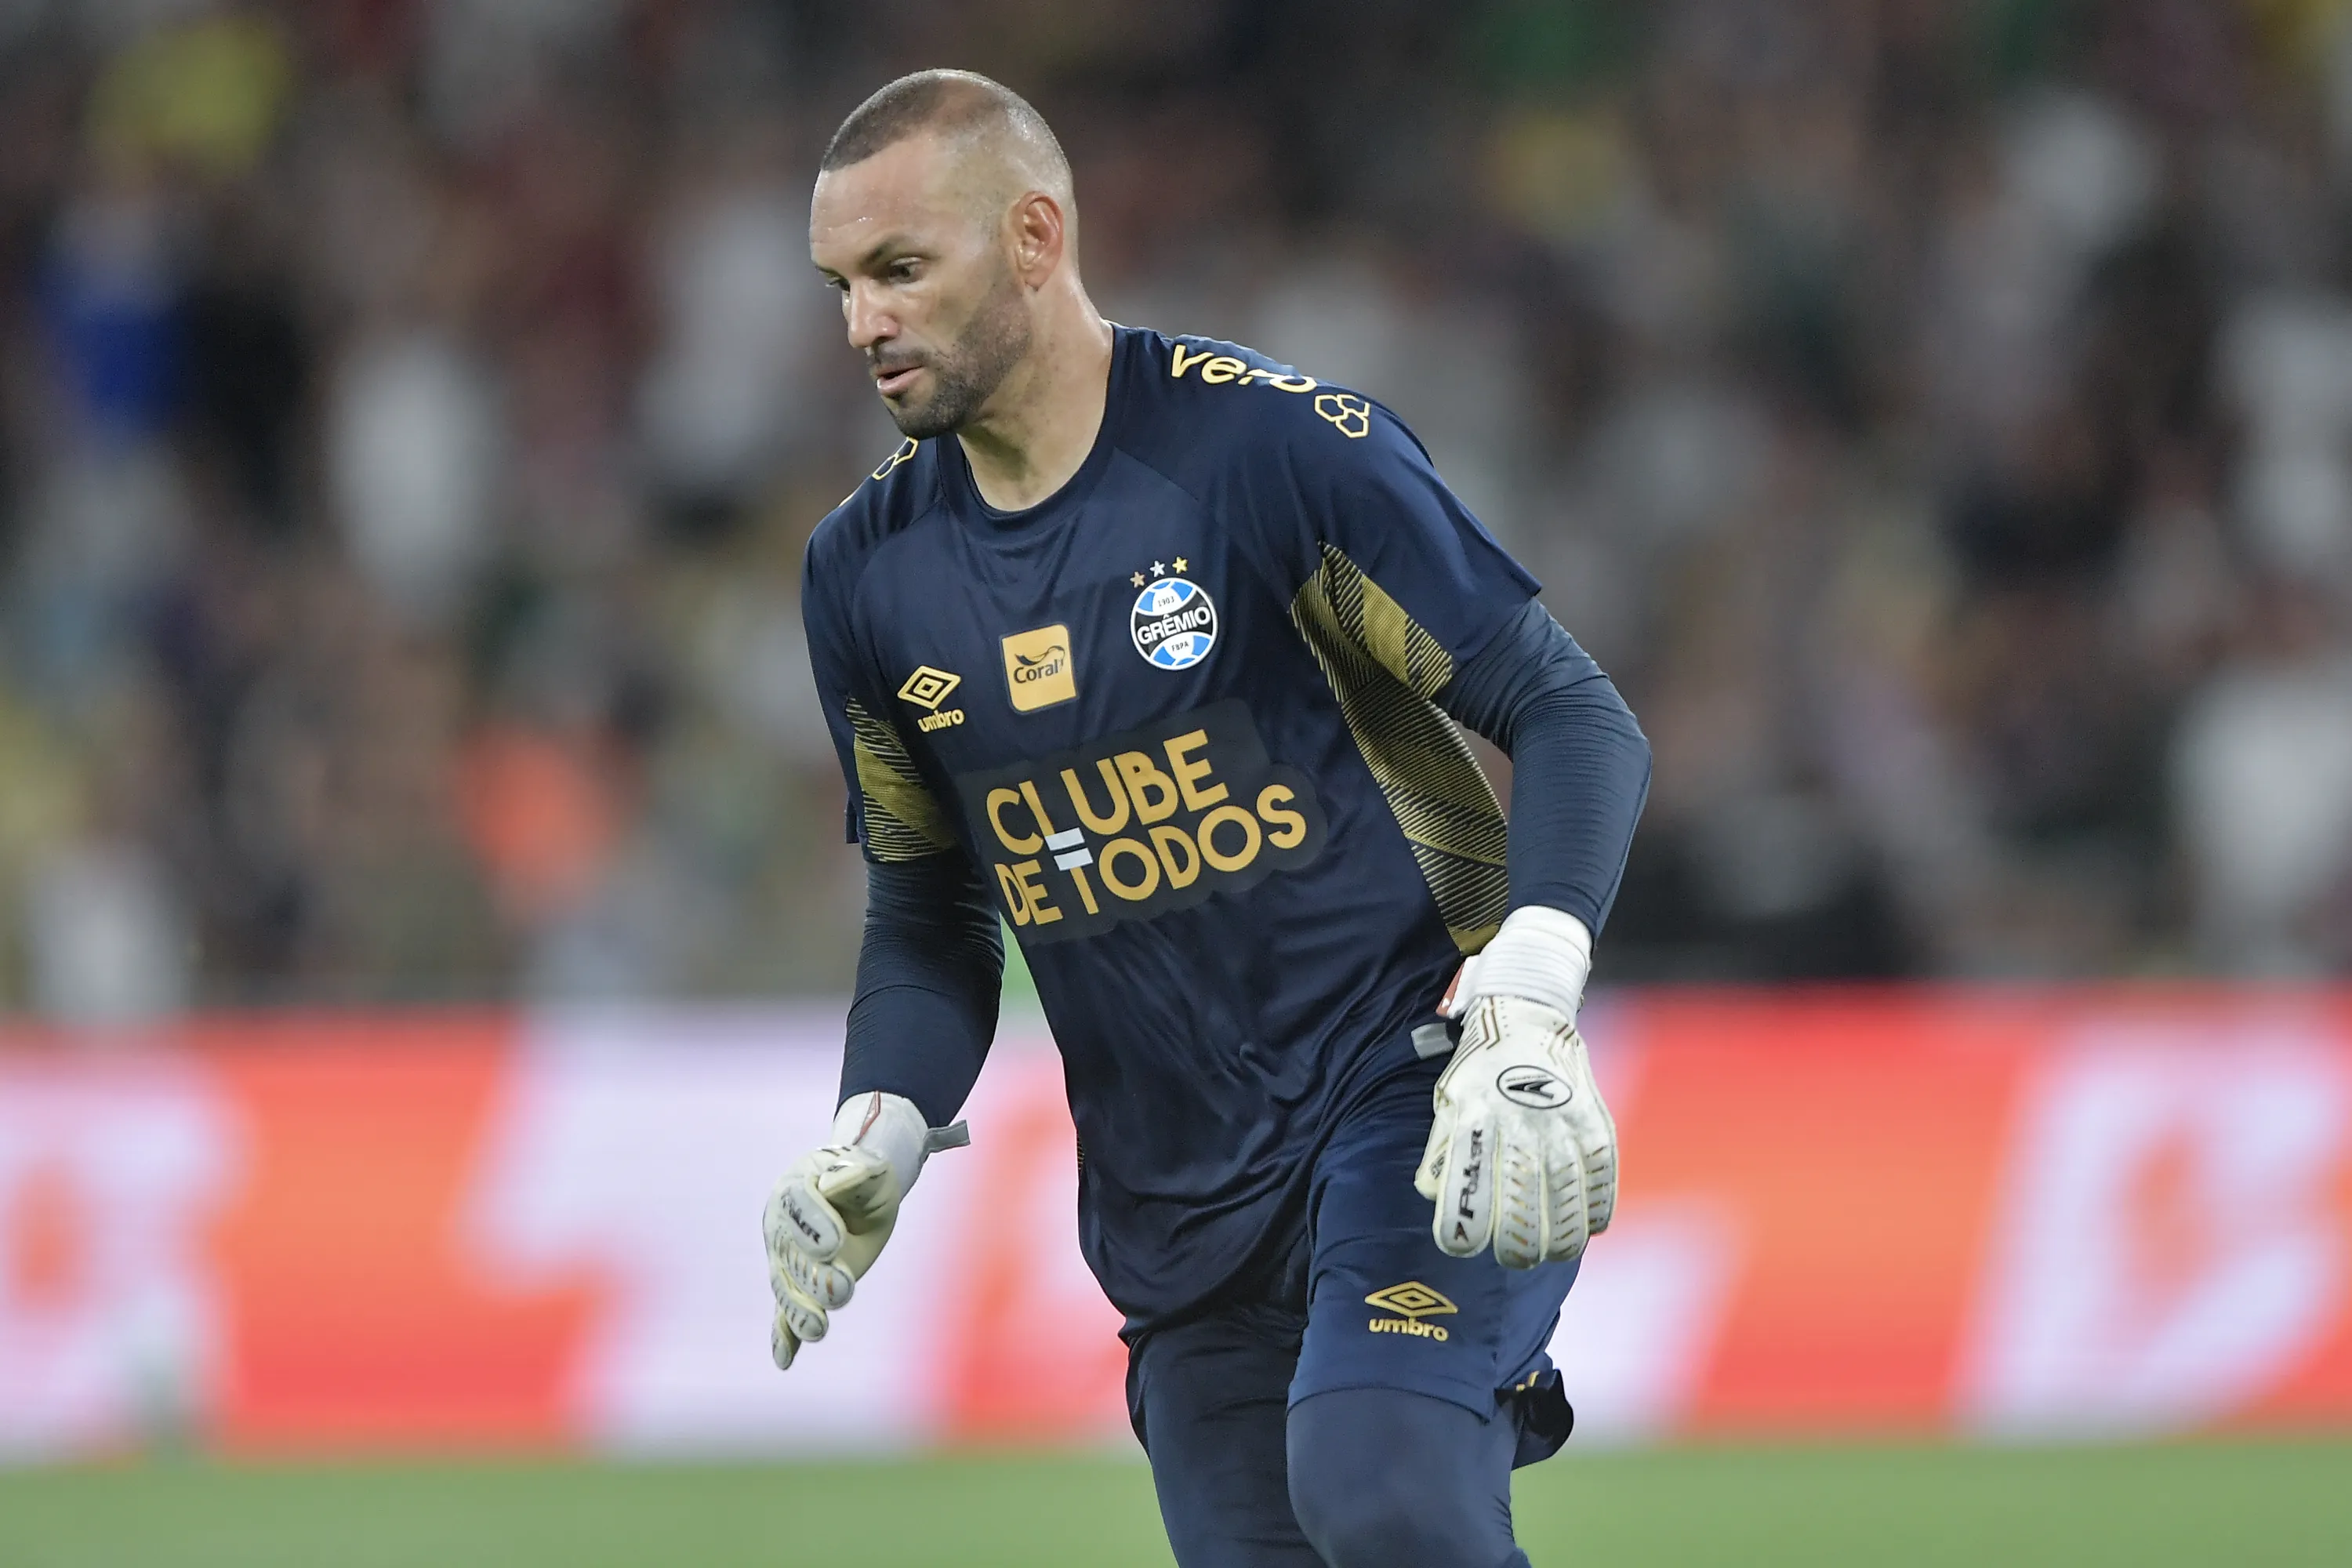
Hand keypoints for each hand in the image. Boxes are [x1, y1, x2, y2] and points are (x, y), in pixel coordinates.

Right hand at [763, 1091, 962, 1369]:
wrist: (855, 1192)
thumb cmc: (864, 1178)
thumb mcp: (871, 1168)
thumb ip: (855, 1173)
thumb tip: (835, 1184)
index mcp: (795, 1187)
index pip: (798, 1206)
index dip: (815, 1226)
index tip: (835, 1244)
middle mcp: (781, 1226)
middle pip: (792, 1254)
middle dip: (815, 1275)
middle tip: (843, 1289)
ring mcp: (784, 1260)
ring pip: (787, 1289)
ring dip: (800, 1312)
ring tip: (818, 1329)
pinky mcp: (795, 1287)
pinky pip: (783, 1315)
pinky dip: (783, 1336)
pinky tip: (784, 1360)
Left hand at [1413, 906, 1614, 1268]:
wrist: (1526, 1018)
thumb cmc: (1478, 1074)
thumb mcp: (1447, 1104)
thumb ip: (1439, 1155)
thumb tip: (1436, 1199)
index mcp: (1472, 1118)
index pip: (1465, 1192)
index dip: (1461, 1233)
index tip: (1460, 1248)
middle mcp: (1518, 1121)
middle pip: (1522, 1208)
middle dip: (1516, 1247)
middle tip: (1514, 1257)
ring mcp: (1561, 1122)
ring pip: (1567, 1202)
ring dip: (1560, 1238)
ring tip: (1552, 1252)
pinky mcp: (1595, 1122)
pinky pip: (1602, 1180)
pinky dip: (1596, 1210)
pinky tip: (1588, 1226)